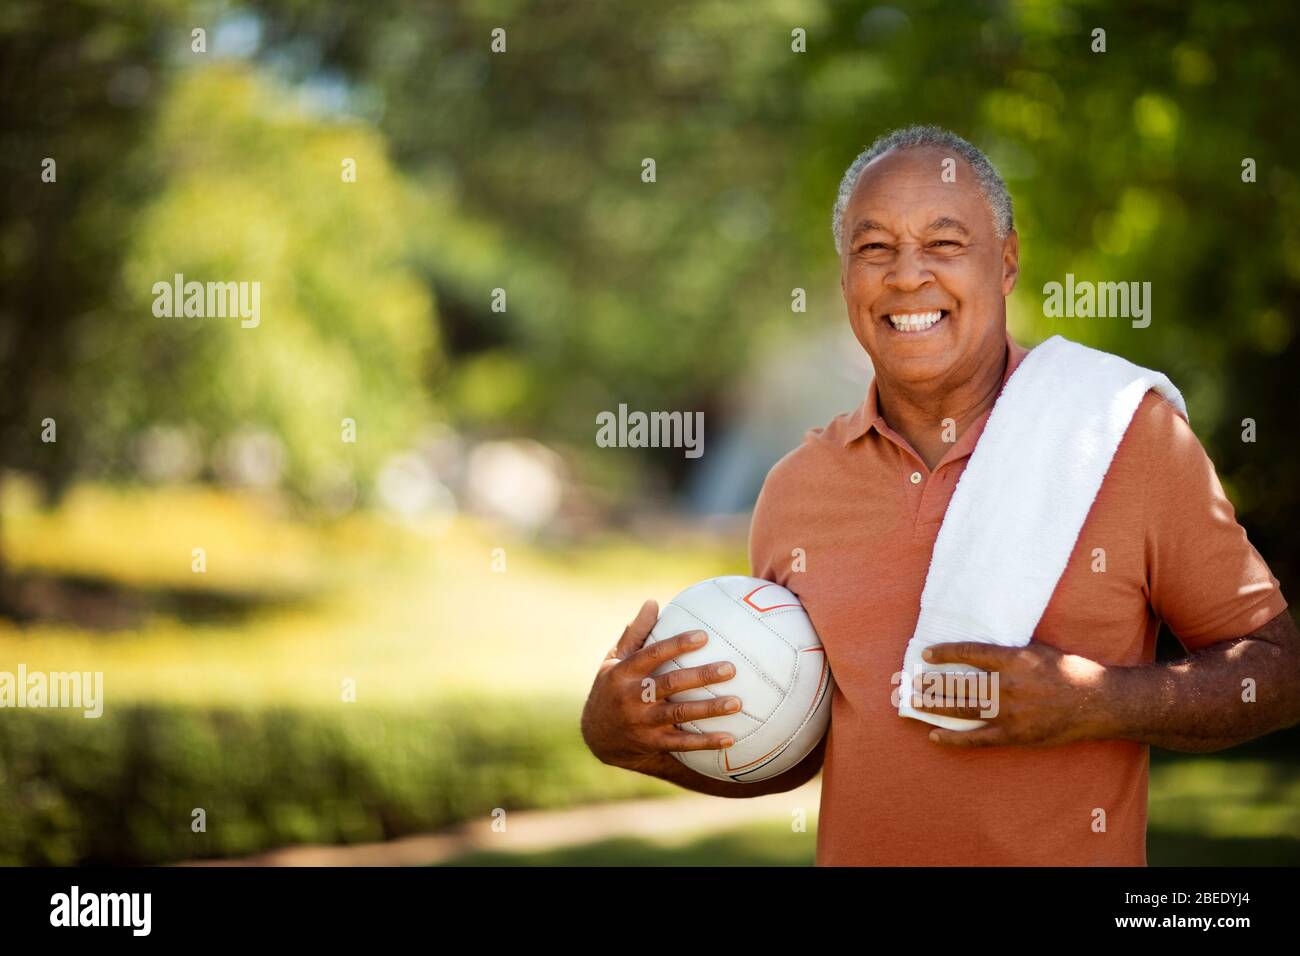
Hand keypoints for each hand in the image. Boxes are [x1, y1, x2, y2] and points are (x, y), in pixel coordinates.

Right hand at [580, 599, 742, 774]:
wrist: (598, 736)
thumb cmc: (612, 688)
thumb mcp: (614, 660)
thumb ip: (634, 633)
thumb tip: (653, 602)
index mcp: (624, 672)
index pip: (652, 655)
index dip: (677, 645)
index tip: (704, 636)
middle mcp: (632, 697)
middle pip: (670, 684)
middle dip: (701, 676)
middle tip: (730, 669)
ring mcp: (642, 722)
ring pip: (679, 714)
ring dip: (709, 709)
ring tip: (737, 703)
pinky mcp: (652, 743)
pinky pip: (682, 744)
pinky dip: (705, 742)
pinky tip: (730, 738)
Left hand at [917, 640, 1111, 746]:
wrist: (1096, 702)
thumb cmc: (1068, 671)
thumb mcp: (1038, 650)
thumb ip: (1009, 651)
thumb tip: (979, 648)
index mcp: (1014, 660)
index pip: (970, 653)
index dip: (945, 653)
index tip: (927, 653)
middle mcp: (1008, 686)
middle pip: (960, 684)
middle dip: (933, 683)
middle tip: (912, 682)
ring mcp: (1010, 713)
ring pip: (963, 709)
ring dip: (935, 706)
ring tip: (915, 703)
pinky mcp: (1015, 735)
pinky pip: (977, 739)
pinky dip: (954, 738)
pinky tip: (935, 735)